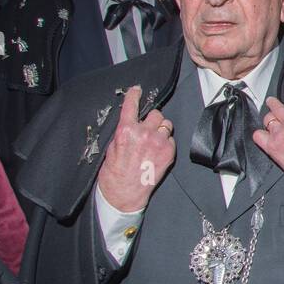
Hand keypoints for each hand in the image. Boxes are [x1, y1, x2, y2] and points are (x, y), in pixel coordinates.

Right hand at [96, 85, 176, 212]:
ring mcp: (159, 143)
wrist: (124, 194)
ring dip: (160, 130)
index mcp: (126, 130)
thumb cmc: (114, 172)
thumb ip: (124, 131)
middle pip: (155, 114)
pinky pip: (171, 139)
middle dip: (151, 119)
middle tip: (146, 129)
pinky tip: (157, 152)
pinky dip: (166, 143)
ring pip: (166, 125)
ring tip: (153, 141)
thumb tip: (132, 122)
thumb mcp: (112, 147)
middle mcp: (144, 133)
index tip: (137, 90)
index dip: (134, 95)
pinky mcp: (169, 152)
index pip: (131, 105)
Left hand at [253, 89, 283, 200]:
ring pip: (267, 118)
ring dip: (270, 119)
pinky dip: (261, 134)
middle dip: (274, 102)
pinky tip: (265, 135)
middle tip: (272, 102)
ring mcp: (280, 134)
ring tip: (270, 119)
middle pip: (278, 106)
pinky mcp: (272, 147)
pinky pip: (258, 135)